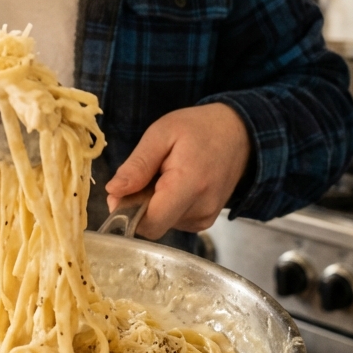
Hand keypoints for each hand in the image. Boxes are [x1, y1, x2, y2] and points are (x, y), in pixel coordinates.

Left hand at [105, 103, 250, 239]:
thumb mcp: (161, 134)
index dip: (127, 211)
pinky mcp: (205, 221)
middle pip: (153, 224)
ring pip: (161, 223)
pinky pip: (173, 221)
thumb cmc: (198, 128)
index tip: (122, 191)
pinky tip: (174, 184)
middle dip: (138, 205)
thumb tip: (113, 192)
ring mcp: (205, 218)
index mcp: (189, 185)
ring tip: (165, 175)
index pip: (150, 223)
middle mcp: (201, 209)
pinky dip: (166, 206)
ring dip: (153, 204)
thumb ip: (137, 165)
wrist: (239, 134)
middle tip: (146, 174)